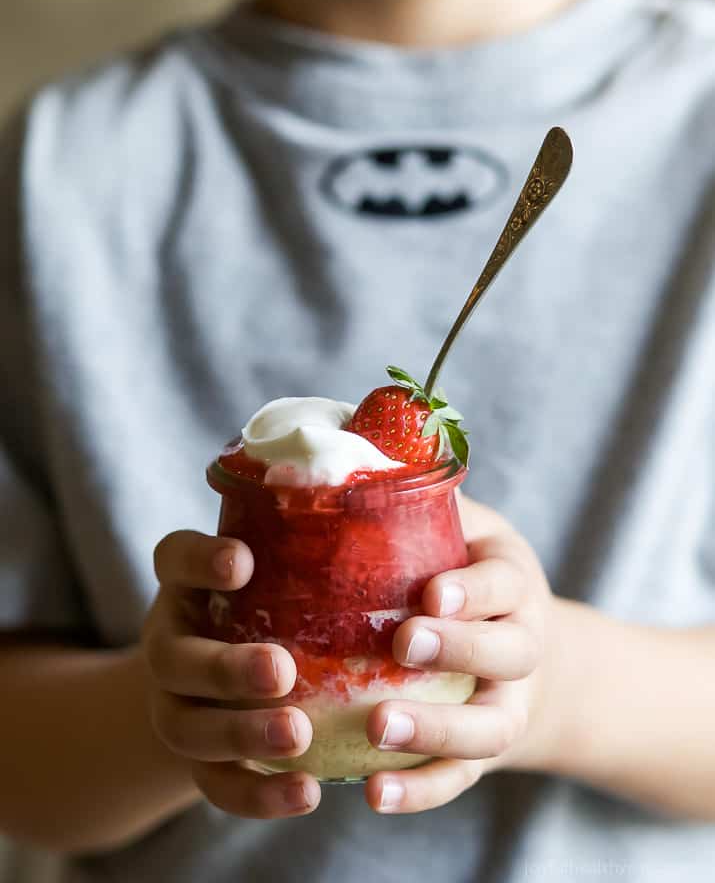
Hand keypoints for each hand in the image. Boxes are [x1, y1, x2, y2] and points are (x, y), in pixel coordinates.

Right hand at [142, 531, 320, 818]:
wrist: (222, 683)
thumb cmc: (275, 605)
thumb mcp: (282, 568)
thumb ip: (316, 550)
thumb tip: (409, 518)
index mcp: (186, 586)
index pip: (174, 558)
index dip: (200, 560)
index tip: (243, 562)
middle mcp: (169, 643)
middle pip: (173, 657)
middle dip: (225, 666)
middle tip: (281, 671)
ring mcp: (175, 706)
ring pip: (187, 728)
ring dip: (242, 735)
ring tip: (299, 735)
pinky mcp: (196, 760)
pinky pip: (216, 785)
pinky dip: (258, 795)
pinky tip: (309, 793)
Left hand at [364, 496, 551, 813]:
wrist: (521, 658)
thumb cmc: (469, 577)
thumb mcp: (462, 532)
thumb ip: (419, 503)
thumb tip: (338, 446)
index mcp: (512, 585)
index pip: (504, 583)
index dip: (474, 589)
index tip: (431, 592)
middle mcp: (521, 647)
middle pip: (509, 653)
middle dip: (460, 647)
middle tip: (404, 644)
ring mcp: (505, 705)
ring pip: (485, 729)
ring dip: (435, 732)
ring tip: (376, 729)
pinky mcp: (480, 754)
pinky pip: (457, 780)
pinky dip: (421, 793)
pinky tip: (373, 796)